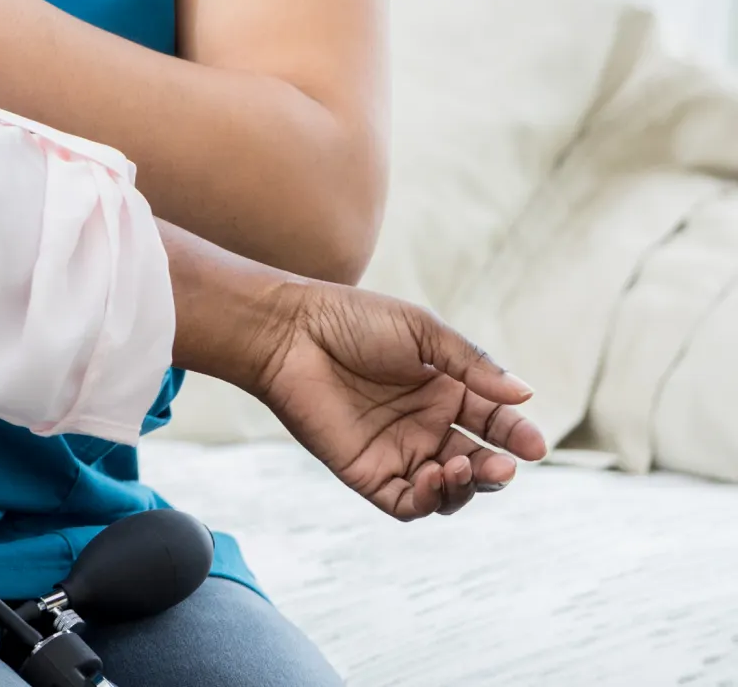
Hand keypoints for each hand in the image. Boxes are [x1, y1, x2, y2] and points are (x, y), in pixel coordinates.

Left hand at [245, 279, 548, 518]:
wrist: (290, 331)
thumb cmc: (352, 320)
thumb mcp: (422, 332)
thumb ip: (472, 364)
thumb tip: (525, 395)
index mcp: (445, 391)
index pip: (495, 424)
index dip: (517, 437)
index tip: (533, 446)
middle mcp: (425, 426)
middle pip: (477, 464)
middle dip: (496, 471)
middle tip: (504, 466)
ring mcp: (397, 451)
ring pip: (448, 491)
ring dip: (466, 489)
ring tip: (460, 466)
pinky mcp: (366, 471)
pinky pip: (406, 503)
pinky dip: (427, 500)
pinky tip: (432, 476)